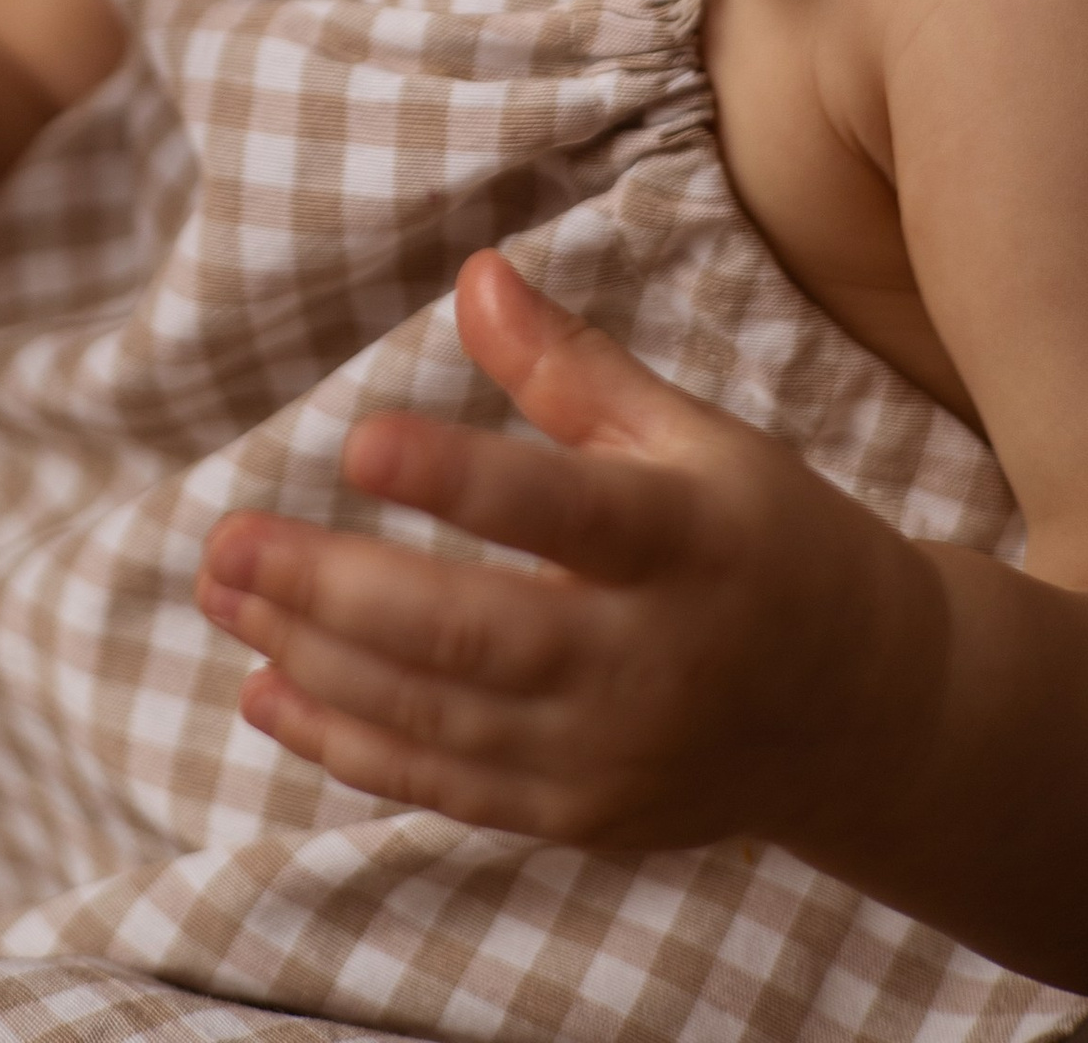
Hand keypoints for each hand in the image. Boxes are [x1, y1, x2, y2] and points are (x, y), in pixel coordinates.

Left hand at [196, 247, 943, 856]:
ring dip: (317, 658)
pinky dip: (349, 746)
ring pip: (442, 718)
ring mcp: (611, 755)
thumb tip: (474, 274)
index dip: (461, 478)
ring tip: (222, 593)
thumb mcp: (691, 435)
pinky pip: (447, 787)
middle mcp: (647, 661)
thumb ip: (573, 367)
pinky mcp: (580, 814)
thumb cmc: (763, 538)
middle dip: (336, 590)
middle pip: (475, 635)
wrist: (866, 710)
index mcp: (685, 542)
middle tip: (225, 543)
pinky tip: (266, 692)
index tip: (359, 438)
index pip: (563, 508)